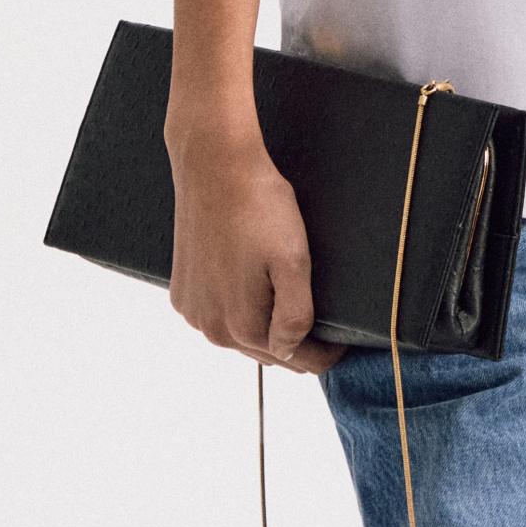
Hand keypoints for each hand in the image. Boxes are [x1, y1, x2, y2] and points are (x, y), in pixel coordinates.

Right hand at [164, 118, 346, 374]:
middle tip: (323, 326)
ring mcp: (193, 311)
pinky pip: (218, 315)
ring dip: (264, 328)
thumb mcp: (293, 260)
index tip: (343, 343)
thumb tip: (293, 352)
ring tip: (287, 303)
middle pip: (266, 352)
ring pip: (240, 336)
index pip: (295, 360)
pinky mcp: (182, 292)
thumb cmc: (259, 208)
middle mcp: (211, 328)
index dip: (325, 354)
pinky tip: (252, 288)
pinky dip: (237, 310)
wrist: (215, 166)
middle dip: (296, 344)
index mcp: (242, 325)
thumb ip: (295, 315)